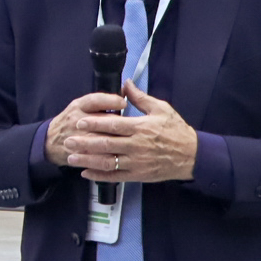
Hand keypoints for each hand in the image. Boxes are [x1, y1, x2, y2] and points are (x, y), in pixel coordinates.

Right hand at [44, 90, 129, 170]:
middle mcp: (77, 120)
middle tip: (130, 127)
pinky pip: (97, 155)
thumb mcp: (80, 105)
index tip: (123, 103)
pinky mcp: (79, 153)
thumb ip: (100, 101)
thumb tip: (124, 95)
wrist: (50, 141)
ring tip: (127, 142)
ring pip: (101, 140)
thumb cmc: (71, 121)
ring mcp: (77, 138)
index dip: (110, 101)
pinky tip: (120, 155)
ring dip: (116, 141)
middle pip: (101, 121)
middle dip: (117, 125)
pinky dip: (109, 155)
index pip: (95, 100)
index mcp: (79, 106)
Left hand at [65, 82, 198, 183]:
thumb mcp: (161, 109)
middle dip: (85, 142)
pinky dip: (99, 176)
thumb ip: (140, 97)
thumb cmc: (176, 130)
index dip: (95, 124)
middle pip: (106, 144)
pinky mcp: (138, 175)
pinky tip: (86, 173)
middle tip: (68, 140)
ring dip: (88, 161)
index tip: (79, 122)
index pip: (113, 125)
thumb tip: (125, 84)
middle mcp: (136, 145)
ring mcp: (137, 162)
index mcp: (141, 127)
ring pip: (107, 162)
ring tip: (71, 158)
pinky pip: (115, 177)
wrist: (192, 155)